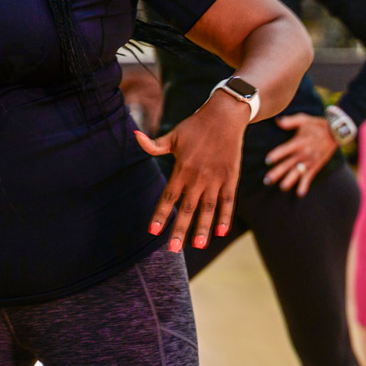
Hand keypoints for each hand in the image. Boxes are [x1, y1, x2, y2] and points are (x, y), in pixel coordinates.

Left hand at [135, 92, 245, 251]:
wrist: (225, 116)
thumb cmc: (195, 126)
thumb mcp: (172, 136)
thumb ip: (154, 145)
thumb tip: (135, 136)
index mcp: (182, 169)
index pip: (169, 197)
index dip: (161, 215)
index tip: (153, 231)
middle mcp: (198, 177)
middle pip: (188, 208)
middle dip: (180, 230)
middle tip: (173, 250)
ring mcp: (216, 178)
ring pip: (208, 208)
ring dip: (203, 228)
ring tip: (198, 246)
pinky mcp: (231, 177)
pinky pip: (228, 201)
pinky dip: (225, 216)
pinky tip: (220, 231)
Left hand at [263, 113, 338, 195]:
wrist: (336, 132)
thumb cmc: (317, 124)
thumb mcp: (304, 119)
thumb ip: (290, 121)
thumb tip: (277, 121)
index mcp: (299, 142)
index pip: (285, 150)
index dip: (276, 155)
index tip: (267, 161)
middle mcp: (304, 153)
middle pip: (288, 164)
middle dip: (277, 172)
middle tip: (267, 180)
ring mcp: (310, 161)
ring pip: (298, 172)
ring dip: (289, 180)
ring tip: (282, 187)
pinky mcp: (316, 165)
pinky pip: (310, 176)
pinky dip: (305, 185)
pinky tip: (300, 193)